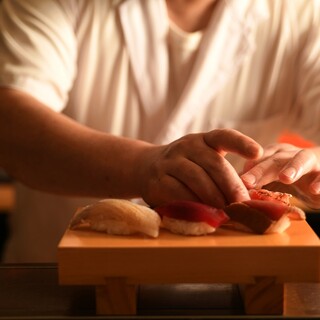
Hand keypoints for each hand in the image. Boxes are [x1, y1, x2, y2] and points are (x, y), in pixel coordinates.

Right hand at [136, 129, 262, 207]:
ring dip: (214, 198)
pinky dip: (194, 204)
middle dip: (231, 186)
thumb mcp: (201, 159)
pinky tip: (203, 213)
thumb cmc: (185, 166)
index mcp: (202, 140)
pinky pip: (179, 193)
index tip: (257, 154)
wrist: (147, 167)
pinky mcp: (158, 180)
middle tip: (243, 204)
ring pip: (197, 179)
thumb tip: (245, 198)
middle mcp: (186, 146)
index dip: (241, 143)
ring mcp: (170, 162)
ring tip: (226, 212)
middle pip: (214, 163)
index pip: (223, 136)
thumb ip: (221, 172)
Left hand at [241, 143, 319, 208]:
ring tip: (285, 178)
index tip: (235, 181)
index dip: (246, 169)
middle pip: (274, 159)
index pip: (257, 159)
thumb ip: (256, 183)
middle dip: (260, 170)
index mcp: (275, 155)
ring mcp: (310, 161)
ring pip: (302, 158)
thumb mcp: (273, 180)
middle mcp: (291, 154)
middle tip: (247, 181)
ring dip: (293, 167)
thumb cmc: (294, 178)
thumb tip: (228, 191)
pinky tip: (314, 190)